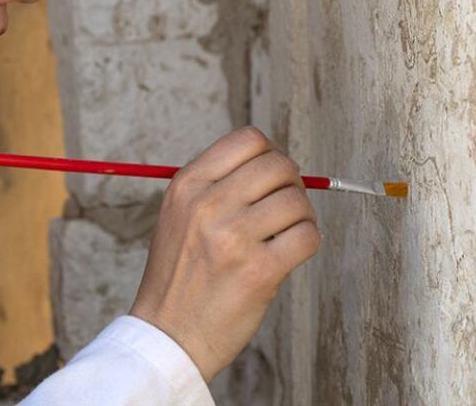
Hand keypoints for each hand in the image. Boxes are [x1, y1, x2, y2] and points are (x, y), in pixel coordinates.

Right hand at [130, 126, 320, 381]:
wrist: (168, 336)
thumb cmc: (178, 276)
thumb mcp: (179, 215)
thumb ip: (216, 184)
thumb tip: (273, 162)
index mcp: (187, 185)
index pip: (248, 139)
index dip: (270, 154)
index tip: (270, 178)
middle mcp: (208, 204)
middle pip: (278, 165)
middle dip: (291, 184)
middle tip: (285, 207)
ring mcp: (233, 237)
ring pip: (297, 201)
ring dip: (301, 217)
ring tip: (284, 235)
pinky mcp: (259, 271)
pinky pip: (308, 237)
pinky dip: (307, 243)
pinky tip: (288, 254)